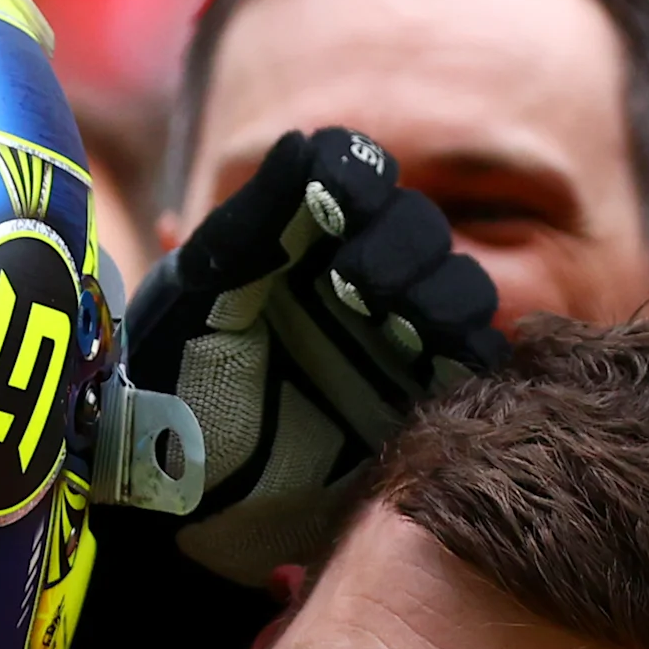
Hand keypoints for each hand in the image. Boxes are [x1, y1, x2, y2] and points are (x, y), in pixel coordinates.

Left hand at [129, 129, 505, 588]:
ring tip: (392, 327)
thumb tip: (303, 143)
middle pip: (420, 227)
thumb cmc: (169, 392)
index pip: (354, 173)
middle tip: (352, 288)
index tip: (335, 205)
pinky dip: (471, 355)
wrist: (174, 504)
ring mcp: (391, 345)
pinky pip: (478, 367)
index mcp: (293, 240)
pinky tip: (428, 364)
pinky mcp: (420, 407)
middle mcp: (350, 283)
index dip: (358, 178)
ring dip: (439, 295)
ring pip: (463, 290)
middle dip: (399, 246)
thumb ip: (249, 221)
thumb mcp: (195, 300)